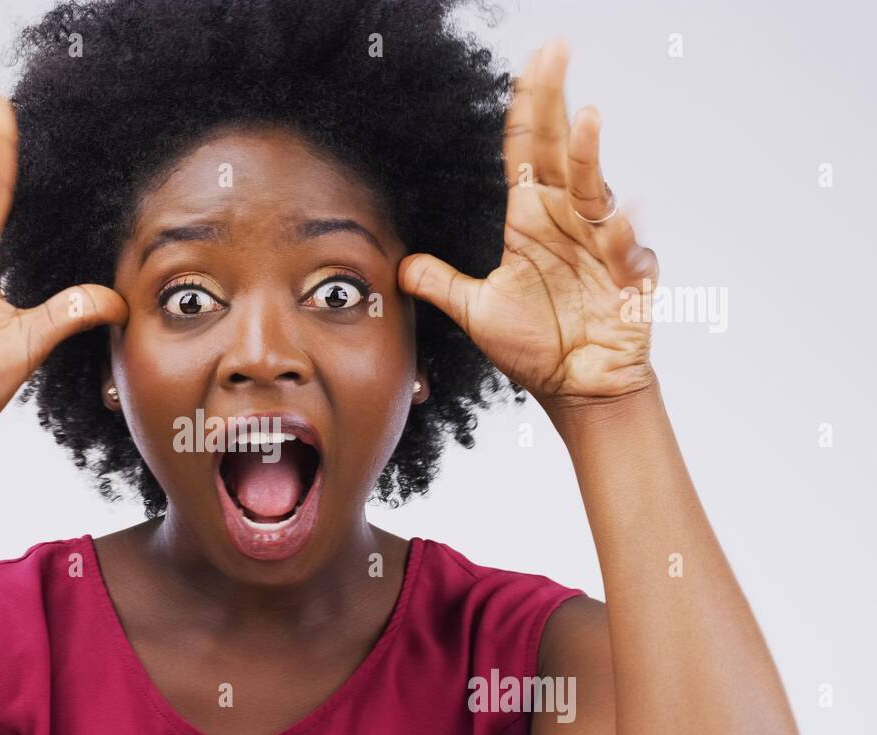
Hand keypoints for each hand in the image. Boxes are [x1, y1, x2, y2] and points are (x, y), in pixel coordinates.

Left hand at [399, 38, 657, 407]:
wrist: (576, 388)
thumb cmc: (537, 347)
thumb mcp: (475, 311)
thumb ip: (440, 284)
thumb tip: (400, 266)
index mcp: (531, 222)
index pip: (526, 156)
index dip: (526, 111)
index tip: (527, 66)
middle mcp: (567, 223)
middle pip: (561, 153)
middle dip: (557, 101)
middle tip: (556, 52)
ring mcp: (601, 246)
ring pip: (595, 191)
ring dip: (591, 157)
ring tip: (584, 119)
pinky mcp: (628, 278)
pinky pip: (625, 251)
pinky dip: (621, 236)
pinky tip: (614, 219)